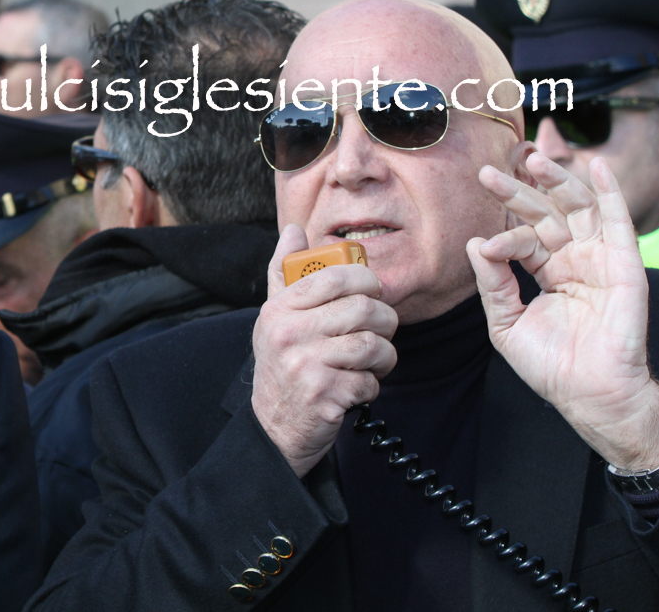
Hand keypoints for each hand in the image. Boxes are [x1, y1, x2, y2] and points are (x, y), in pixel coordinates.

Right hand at [251, 225, 399, 478]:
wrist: (273, 427)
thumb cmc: (282, 366)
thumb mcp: (275, 318)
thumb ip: (285, 274)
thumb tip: (293, 230)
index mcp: (279, 309)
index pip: (334, 277)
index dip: (366, 280)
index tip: (374, 291)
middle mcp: (288, 333)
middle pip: (362, 309)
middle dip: (385, 320)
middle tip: (382, 330)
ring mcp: (305, 365)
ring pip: (372, 346)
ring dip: (384, 357)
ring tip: (375, 362)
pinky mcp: (324, 395)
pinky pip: (369, 381)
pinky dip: (371, 387)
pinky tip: (356, 388)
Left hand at [470, 154, 658, 472]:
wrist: (589, 393)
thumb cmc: (551, 364)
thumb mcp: (506, 323)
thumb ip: (492, 283)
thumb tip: (475, 242)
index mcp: (549, 271)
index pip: (524, 239)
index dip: (505, 236)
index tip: (485, 244)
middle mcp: (575, 260)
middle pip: (547, 214)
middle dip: (519, 192)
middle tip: (487, 173)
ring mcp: (600, 260)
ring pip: (579, 209)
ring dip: (558, 181)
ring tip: (533, 160)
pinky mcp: (624, 267)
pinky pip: (618, 223)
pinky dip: (610, 193)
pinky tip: (597, 167)